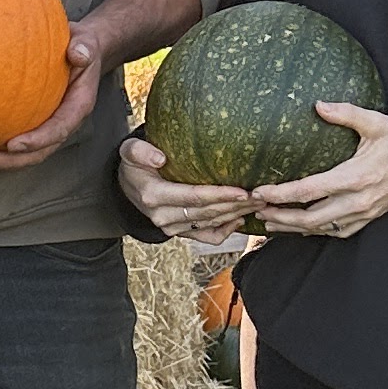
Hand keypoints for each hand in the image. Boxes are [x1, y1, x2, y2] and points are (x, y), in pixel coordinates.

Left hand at [0, 20, 108, 168]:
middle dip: (9, 160)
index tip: (13, 145)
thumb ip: (84, 48)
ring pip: (25, 154)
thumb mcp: (86, 43)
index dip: (37, 140)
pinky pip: (16, 141)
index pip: (58, 129)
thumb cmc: (82, 46)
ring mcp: (48, 126)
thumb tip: (78, 54)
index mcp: (77, 107)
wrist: (82, 51)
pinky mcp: (35, 123)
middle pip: (38, 152)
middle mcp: (64, 122)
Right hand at [117, 130, 252, 239]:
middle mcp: (163, 216)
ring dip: (235, 215)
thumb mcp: (130, 151)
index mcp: (154, 196)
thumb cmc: (135, 165)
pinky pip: (205, 237)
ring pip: (210, 224)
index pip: (194, 197)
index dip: (220, 195)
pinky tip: (239, 220)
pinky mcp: (178, 233)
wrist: (127, 187)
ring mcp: (171, 227)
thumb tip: (160, 158)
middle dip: (236, 205)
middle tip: (261, 196)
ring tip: (257, 204)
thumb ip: (140, 152)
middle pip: (207, 212)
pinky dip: (224, 232)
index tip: (242, 191)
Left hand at [245, 102, 387, 240]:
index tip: (259, 192)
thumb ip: (346, 113)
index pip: (308, 191)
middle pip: (309, 218)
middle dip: (281, 217)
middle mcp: (356, 200)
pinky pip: (337, 232)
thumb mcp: (375, 122)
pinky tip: (300, 229)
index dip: (280, 194)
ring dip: (293, 228)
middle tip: (258, 211)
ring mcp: (363, 213)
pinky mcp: (368, 218)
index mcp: (354, 176)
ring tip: (270, 223)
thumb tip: (318, 105)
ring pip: (321, 229)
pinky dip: (315, 232)